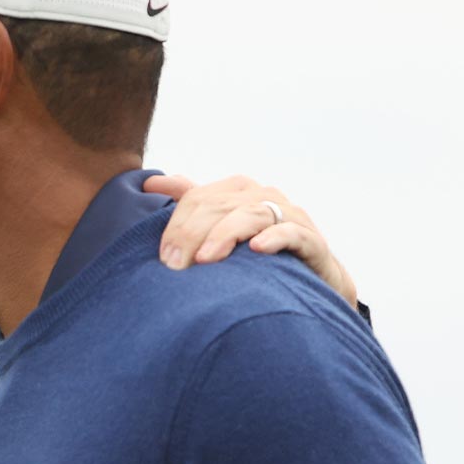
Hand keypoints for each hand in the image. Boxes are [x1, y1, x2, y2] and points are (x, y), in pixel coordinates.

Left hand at [145, 173, 359, 307]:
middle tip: (174, 265)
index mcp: (239, 191)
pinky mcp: (311, 240)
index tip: (162, 255)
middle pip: (220, 206)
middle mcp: (264, 197)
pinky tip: (256, 249)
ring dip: (225, 236)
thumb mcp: (220, 227)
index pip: (198, 197)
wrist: (312, 281)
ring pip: (251, 214)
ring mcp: (290, 216)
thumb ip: (191, 203)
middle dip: (192, 234)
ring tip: (205, 259)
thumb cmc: (258, 255)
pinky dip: (273, 238)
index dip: (176, 224)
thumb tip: (151, 183)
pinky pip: (291, 232)